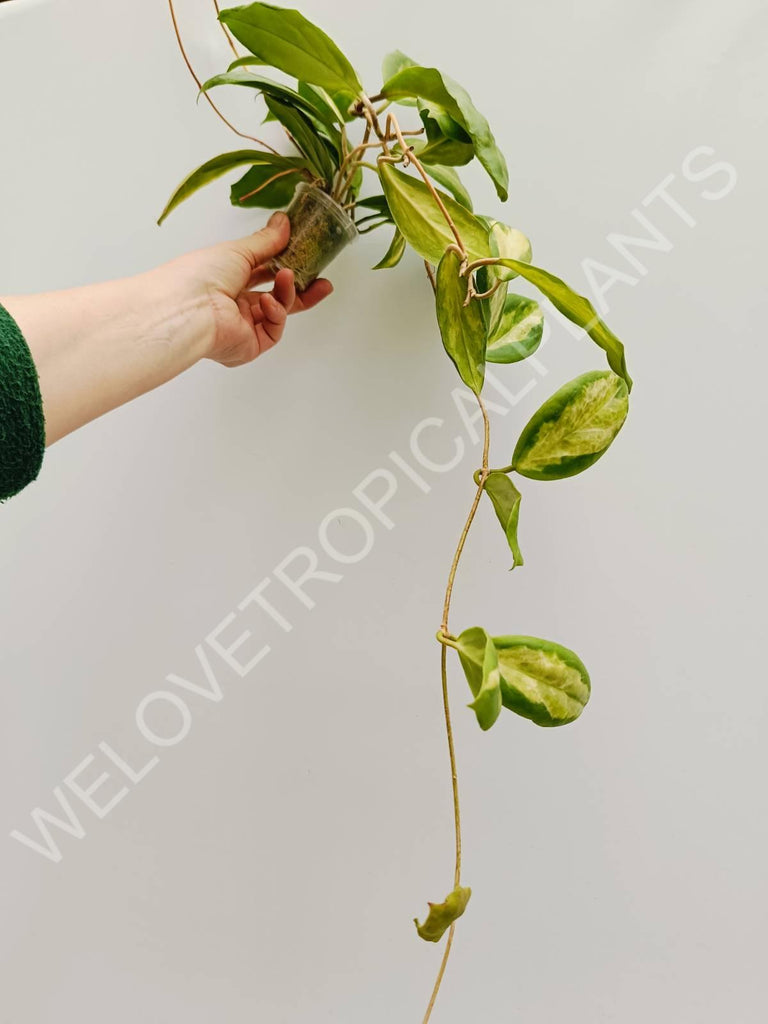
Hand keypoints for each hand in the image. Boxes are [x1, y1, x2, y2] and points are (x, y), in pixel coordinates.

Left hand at [159, 211, 333, 366]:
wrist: (188, 307)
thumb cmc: (201, 275)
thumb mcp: (239, 250)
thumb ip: (267, 241)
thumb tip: (284, 222)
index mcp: (227, 281)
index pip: (263, 274)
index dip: (285, 266)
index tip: (307, 258)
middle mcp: (234, 306)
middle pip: (276, 298)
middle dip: (300, 290)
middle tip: (322, 282)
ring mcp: (242, 328)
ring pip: (278, 313)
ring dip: (287, 294)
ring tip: (287, 277)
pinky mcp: (249, 345)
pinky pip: (273, 329)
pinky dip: (275, 313)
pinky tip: (268, 302)